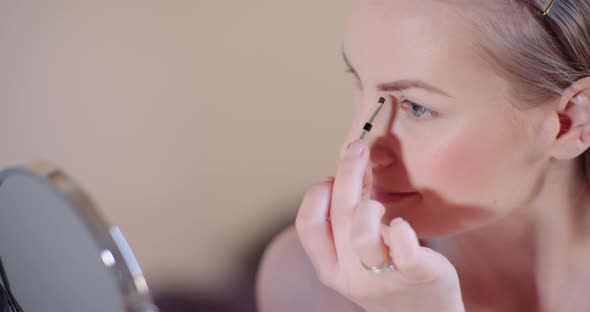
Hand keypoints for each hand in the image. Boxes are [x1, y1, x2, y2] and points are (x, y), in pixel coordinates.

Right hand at [295, 139, 464, 311]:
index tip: (332, 178)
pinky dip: (401, 233)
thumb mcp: (355, 257)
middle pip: (338, 216)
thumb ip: (346, 223)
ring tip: (379, 200)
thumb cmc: (388, 278)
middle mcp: (349, 275)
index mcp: (330, 268)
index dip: (317, 194)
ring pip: (362, 233)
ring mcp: (381, 278)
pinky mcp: (416, 275)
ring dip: (368, 205)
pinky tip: (403, 225)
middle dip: (346, 173)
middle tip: (357, 148)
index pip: (307, 224)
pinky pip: (404, 252)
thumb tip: (348, 170)